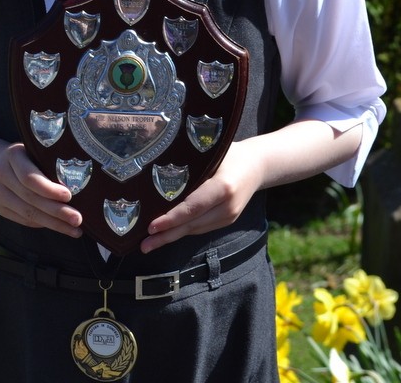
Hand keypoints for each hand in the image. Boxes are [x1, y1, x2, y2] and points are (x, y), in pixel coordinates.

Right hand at [0, 143, 82, 236]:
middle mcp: (1, 175)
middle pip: (30, 198)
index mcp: (13, 155)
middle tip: (78, 219)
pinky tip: (60, 227)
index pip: (29, 177)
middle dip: (56, 211)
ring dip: (53, 224)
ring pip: (28, 213)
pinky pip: (24, 220)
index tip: (69, 196)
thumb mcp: (32, 150)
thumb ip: (48, 162)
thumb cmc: (25, 156)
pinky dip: (43, 224)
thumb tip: (79, 182)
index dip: (48, 189)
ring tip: (75, 229)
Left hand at [140, 140, 262, 252]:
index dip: (171, 219)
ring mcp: (229, 216)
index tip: (151, 226)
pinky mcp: (227, 221)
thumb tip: (157, 172)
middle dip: (166, 236)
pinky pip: (200, 227)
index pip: (193, 207)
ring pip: (195, 229)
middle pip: (191, 224)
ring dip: (172, 236)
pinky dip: (183, 230)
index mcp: (223, 187)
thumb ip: (191, 165)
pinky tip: (167, 233)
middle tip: (143, 245)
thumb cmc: (230, 154)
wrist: (257, 166)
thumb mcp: (212, 154)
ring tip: (149, 242)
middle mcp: (227, 206)